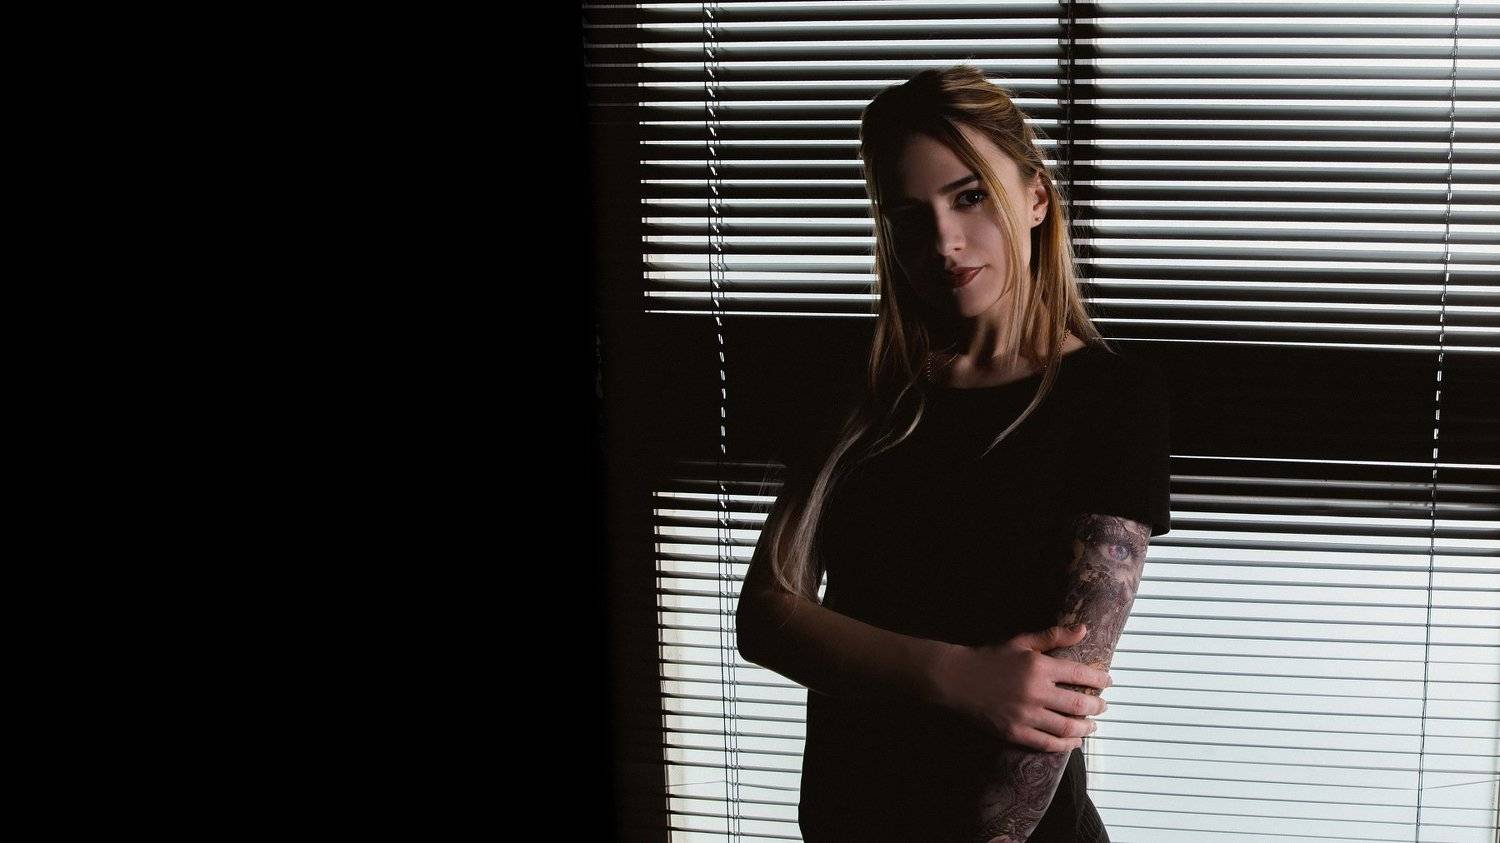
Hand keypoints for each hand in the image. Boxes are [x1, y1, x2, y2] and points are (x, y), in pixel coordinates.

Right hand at [929, 623, 1111, 752]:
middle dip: (1097, 706)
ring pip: (1067, 726)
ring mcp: (1025, 715)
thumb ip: (1053, 636)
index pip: (1080, 674)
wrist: (956, 679)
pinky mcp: (1015, 732)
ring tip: (1092, 725)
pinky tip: (1072, 742)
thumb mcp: (1021, 642)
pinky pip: (1047, 743)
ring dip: (1085, 728)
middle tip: (1103, 706)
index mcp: (1039, 666)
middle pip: (1079, 704)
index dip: (1100, 679)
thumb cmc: (990, 658)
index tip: (1108, 681)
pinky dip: (1065, 744)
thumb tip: (1084, 629)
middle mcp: (1036, 691)